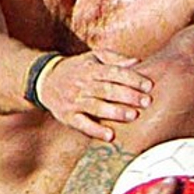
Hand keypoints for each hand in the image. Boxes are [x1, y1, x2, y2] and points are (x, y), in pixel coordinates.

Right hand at [38, 49, 153, 139]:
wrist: (45, 80)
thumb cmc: (75, 69)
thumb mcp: (92, 57)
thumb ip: (115, 59)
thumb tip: (138, 62)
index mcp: (91, 69)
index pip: (114, 72)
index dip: (132, 79)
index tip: (149, 85)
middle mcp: (83, 84)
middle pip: (108, 90)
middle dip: (128, 96)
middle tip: (147, 102)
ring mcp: (75, 101)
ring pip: (97, 106)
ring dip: (115, 112)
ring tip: (133, 116)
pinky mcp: (68, 116)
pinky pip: (82, 124)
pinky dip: (96, 131)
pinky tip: (110, 136)